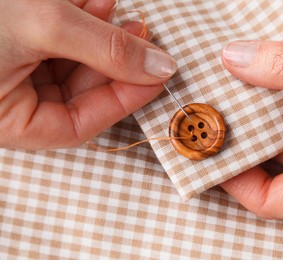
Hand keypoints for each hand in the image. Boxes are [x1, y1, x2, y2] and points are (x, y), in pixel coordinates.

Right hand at [0, 0, 175, 148]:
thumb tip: (161, 67)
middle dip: (116, 62)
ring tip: (120, 11)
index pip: (80, 124)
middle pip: (80, 93)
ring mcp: (10, 74)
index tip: (157, 77)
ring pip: (70, 65)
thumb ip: (105, 48)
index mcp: (8, 121)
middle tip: (144, 37)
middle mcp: (9, 103)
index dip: (124, 100)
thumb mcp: (41, 25)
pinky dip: (79, 23)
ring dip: (99, 37)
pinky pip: (55, 43)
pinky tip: (96, 2)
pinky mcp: (13, 47)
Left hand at [220, 31, 282, 218]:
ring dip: (261, 110)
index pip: (270, 200)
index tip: (206, 151)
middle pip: (273, 163)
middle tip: (210, 110)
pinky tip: (262, 77)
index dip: (233, 179)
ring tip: (229, 86)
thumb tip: (235, 58)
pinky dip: (282, 98)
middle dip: (244, 136)